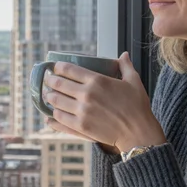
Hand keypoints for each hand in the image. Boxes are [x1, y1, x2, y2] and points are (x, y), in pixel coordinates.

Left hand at [43, 52, 165, 151]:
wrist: (138, 132)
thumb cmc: (138, 106)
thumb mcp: (134, 82)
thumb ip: (125, 66)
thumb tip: (123, 55)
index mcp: (97, 81)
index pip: (69, 70)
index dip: (58, 67)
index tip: (55, 67)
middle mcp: (86, 94)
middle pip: (59, 84)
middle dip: (50, 80)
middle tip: (48, 80)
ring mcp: (82, 111)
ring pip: (56, 101)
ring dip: (50, 97)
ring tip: (48, 95)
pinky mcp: (81, 126)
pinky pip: (60, 119)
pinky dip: (53, 116)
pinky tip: (50, 115)